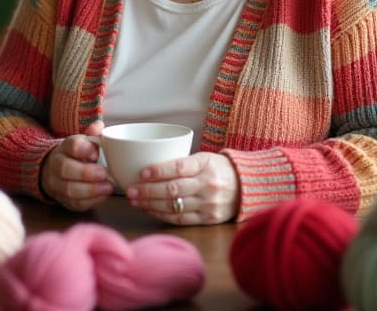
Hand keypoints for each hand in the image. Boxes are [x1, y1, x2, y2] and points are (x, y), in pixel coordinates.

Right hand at [40, 120, 113, 210]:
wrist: (55, 171)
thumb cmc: (76, 155)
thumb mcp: (83, 141)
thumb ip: (93, 134)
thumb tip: (98, 126)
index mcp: (64, 148)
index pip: (70, 145)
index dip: (83, 149)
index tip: (97, 152)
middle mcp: (57, 165)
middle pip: (66, 169)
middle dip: (86, 172)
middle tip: (104, 173)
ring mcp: (58, 185)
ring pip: (69, 189)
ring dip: (91, 190)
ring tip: (108, 187)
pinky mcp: (64, 201)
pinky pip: (75, 203)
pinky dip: (91, 201)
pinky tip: (103, 195)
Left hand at [125, 151, 239, 224]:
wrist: (246, 186)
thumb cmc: (218, 168)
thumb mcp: (205, 158)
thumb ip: (183, 163)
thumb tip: (150, 168)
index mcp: (206, 164)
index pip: (180, 166)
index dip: (159, 170)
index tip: (141, 172)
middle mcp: (208, 184)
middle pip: (174, 189)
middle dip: (148, 190)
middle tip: (130, 190)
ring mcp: (209, 204)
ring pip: (175, 206)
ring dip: (151, 204)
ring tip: (135, 201)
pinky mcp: (208, 219)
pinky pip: (181, 219)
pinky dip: (163, 215)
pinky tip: (150, 210)